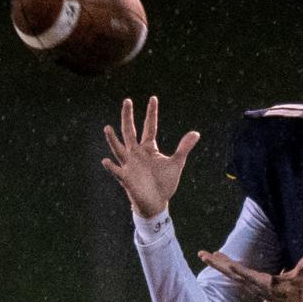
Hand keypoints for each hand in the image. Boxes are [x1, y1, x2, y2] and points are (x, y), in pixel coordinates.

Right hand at [102, 96, 200, 217]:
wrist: (156, 203)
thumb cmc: (164, 183)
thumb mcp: (176, 163)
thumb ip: (183, 147)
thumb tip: (196, 133)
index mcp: (149, 148)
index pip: (150, 127)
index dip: (152, 113)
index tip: (153, 98)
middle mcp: (136, 153)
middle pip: (130, 131)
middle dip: (128, 116)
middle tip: (127, 100)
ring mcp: (130, 164)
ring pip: (119, 148)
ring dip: (112, 139)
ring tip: (107, 128)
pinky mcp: (126, 178)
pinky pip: (117, 171)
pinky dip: (111, 167)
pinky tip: (106, 160)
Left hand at [197, 251, 302, 301]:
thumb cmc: (298, 293)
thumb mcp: (302, 281)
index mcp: (264, 283)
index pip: (248, 275)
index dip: (238, 269)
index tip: (226, 263)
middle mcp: (254, 285)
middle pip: (232, 273)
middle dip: (217, 264)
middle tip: (202, 254)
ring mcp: (250, 286)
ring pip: (230, 274)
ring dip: (217, 265)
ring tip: (205, 255)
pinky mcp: (251, 285)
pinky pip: (234, 275)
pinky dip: (224, 267)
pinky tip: (218, 261)